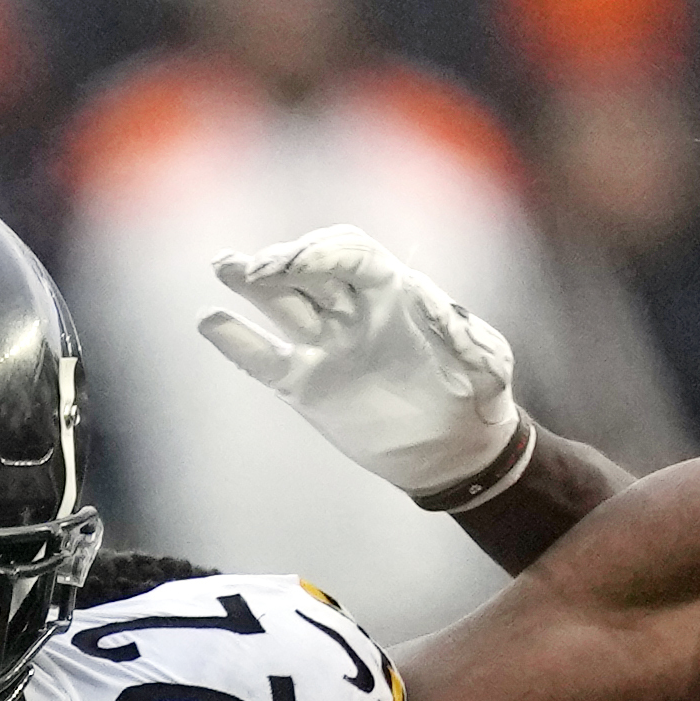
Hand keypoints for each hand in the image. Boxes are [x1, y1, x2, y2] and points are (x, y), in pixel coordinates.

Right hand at [197, 225, 519, 495]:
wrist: (455, 450)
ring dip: (250, 283)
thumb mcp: (489, 367)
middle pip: (309, 271)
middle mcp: (354, 311)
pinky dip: (238, 341)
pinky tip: (211, 322)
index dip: (323, 251)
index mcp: (395, 293)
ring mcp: (327, 345)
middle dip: (280, 262)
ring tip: (223, 265)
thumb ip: (468, 339)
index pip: (352, 255)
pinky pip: (265, 358)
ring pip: (281, 303)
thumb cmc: (478, 400)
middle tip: (248, 266)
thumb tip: (440, 309)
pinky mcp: (307, 385)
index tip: (298, 260)